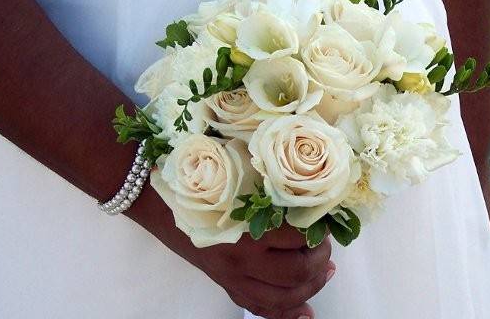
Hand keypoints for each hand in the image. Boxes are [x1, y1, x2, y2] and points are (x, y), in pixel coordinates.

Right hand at [128, 187, 334, 318]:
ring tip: (324, 271)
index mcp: (244, 230)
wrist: (164, 207)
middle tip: (325, 246)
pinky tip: (307, 310)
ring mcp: (233, 278)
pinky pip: (262, 309)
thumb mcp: (238, 184)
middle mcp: (240, 261)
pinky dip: (288, 315)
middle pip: (296, 273)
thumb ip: (270, 194)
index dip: (318, 232)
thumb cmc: (203, 188)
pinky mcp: (228, 287)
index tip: (324, 222)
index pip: (297, 239)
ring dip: (312, 287)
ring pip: (284, 298)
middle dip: (320, 261)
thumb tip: (308, 202)